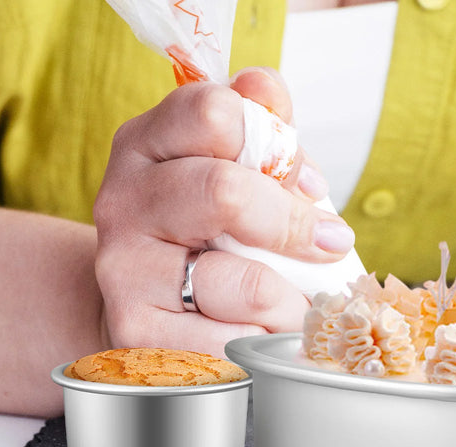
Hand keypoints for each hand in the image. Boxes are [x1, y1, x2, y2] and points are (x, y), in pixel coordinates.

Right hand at [94, 68, 353, 355]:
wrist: (141, 308)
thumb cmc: (199, 235)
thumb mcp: (221, 170)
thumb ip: (254, 129)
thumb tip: (269, 93)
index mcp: (146, 145)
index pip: (215, 114)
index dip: (280, 148)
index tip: (311, 186)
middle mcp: (124, 202)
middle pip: (226, 193)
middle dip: (295, 225)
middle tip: (331, 245)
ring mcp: (125, 271)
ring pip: (248, 286)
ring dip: (294, 302)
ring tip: (296, 305)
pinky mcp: (138, 333)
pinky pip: (237, 342)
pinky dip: (269, 343)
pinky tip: (263, 334)